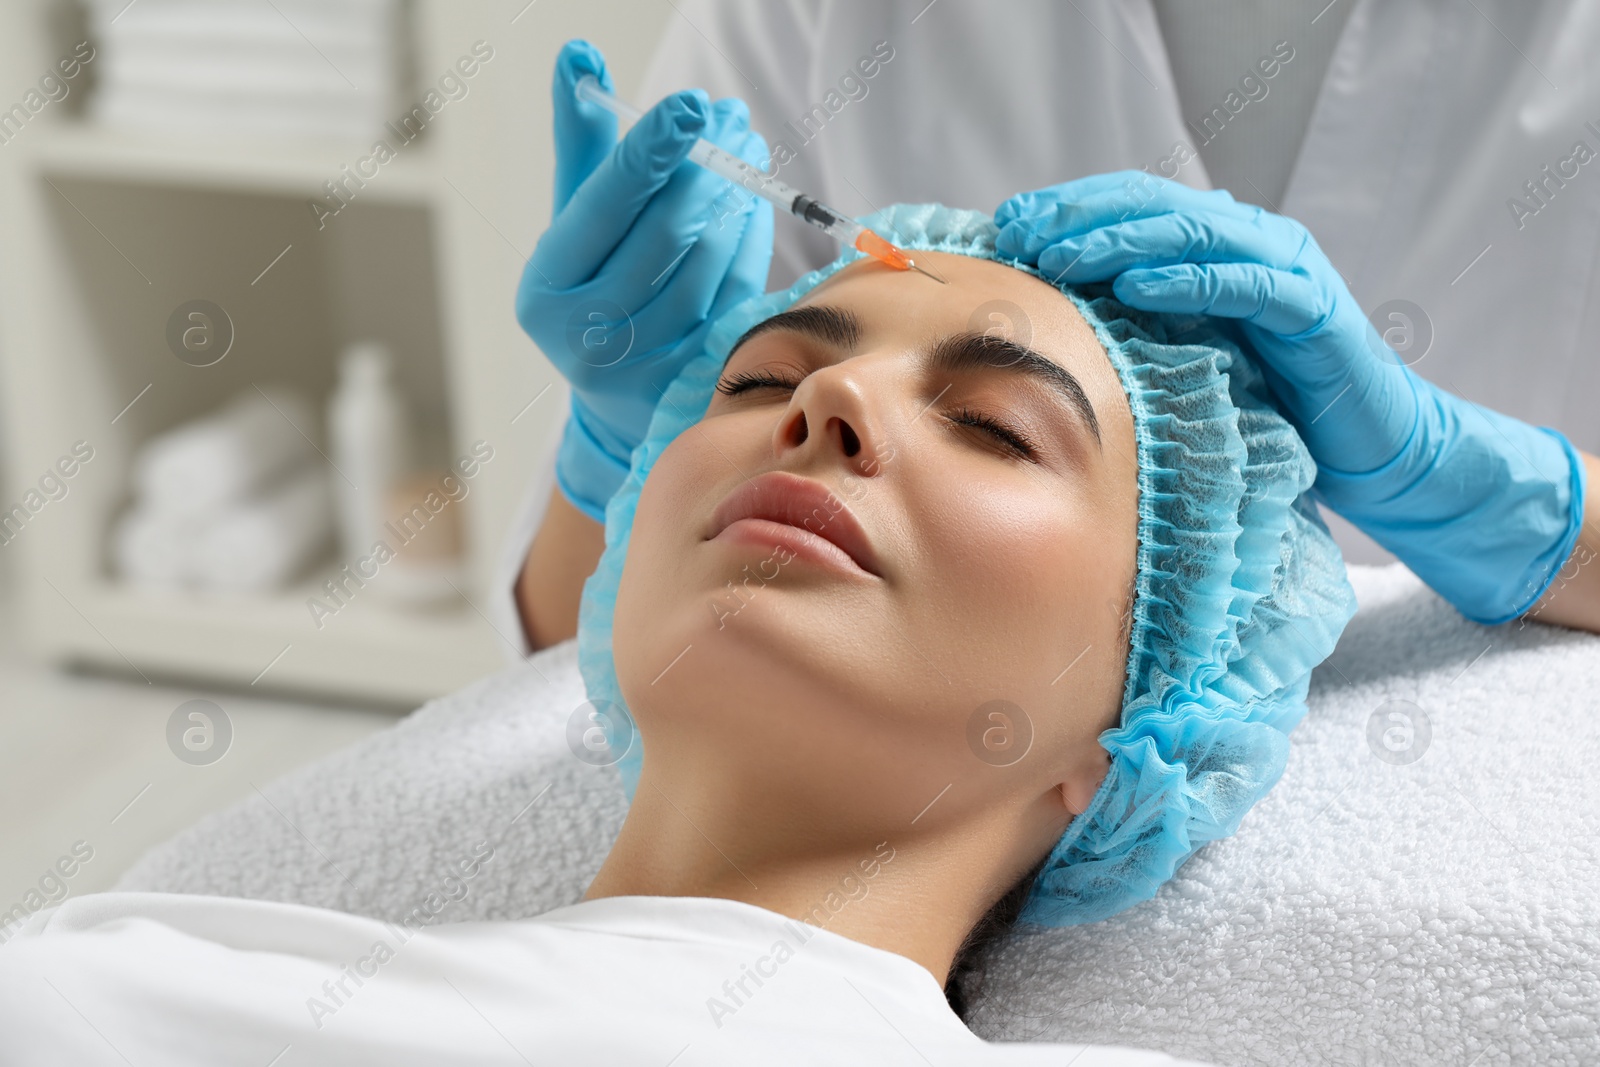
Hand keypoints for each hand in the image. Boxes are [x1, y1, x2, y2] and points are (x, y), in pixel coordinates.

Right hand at [516, 40, 773, 521]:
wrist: (618, 398)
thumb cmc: (594, 285)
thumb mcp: (574, 221)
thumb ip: (582, 143)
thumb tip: (580, 56)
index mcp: (548, 286)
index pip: (605, 205)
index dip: (652, 151)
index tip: (693, 103)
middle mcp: (588, 333)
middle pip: (666, 232)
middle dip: (708, 166)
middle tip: (731, 118)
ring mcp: (645, 364)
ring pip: (709, 261)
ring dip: (738, 196)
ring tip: (747, 149)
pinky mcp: (695, 379)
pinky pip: (738, 290)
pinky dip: (751, 238)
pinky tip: (753, 201)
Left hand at [995, 171, 1585, 623]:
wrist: (1374, 450)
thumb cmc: (1274, 409)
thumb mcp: (1191, 361)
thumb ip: (1139, 328)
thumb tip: (1049, 324)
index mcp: (1222, 248)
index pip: (1137, 206)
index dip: (1071, 208)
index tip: (1008, 227)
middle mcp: (1255, 244)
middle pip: (1157, 208)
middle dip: (1082, 216)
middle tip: (1021, 233)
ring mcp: (1287, 272)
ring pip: (1194, 234)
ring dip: (1120, 241)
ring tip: (1062, 255)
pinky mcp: (1313, 312)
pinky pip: (1244, 285)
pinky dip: (1188, 280)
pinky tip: (1135, 286)